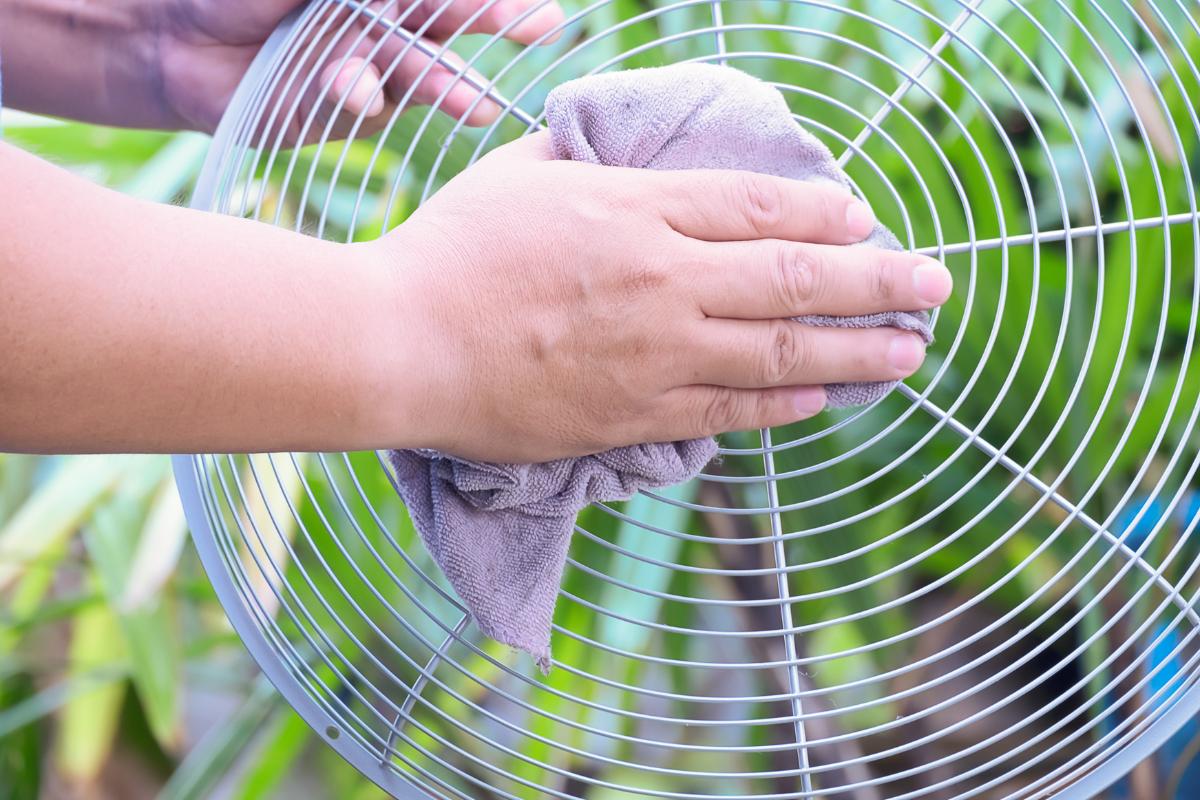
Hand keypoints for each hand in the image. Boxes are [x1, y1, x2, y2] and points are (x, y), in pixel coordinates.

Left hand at [158, 0, 564, 135]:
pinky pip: (366, 104)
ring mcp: (372, 72)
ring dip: (448, 86)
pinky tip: (350, 87)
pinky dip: (360, 94)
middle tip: (540, 25)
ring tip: (475, 103)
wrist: (173, 42)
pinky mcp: (344, 115)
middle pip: (452, 27)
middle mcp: (389, 27)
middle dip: (496, 23)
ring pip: (421, 76)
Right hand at [374, 133, 952, 462]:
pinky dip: (785, 404)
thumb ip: (582, 160)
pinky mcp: (633, 414)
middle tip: (938, 283)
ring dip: (858, 350)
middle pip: (796, 275)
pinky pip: (730, 411)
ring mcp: (654, 353)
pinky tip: (825, 397)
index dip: (827, 209)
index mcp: (635, 209)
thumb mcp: (517, 175)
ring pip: (780, 351)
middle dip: (879, 278)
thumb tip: (616, 148)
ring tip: (911, 350)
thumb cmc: (448, 251)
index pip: (760, 203)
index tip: (868, 217)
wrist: (398, 343)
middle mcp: (662, 279)